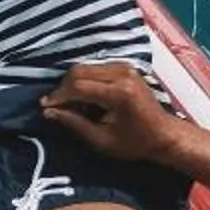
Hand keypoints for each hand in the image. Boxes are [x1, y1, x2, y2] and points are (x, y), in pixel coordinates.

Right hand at [42, 62, 188, 165]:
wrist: (165, 134)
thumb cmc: (135, 143)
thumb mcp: (102, 140)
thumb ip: (75, 124)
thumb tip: (49, 112)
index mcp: (119, 93)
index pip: (79, 87)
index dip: (58, 96)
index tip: (45, 107)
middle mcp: (122, 74)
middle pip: (79, 72)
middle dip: (63, 89)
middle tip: (56, 107)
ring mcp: (125, 67)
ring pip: (85, 68)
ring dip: (73, 84)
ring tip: (72, 106)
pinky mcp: (125, 67)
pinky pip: (95, 68)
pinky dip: (84, 81)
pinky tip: (85, 99)